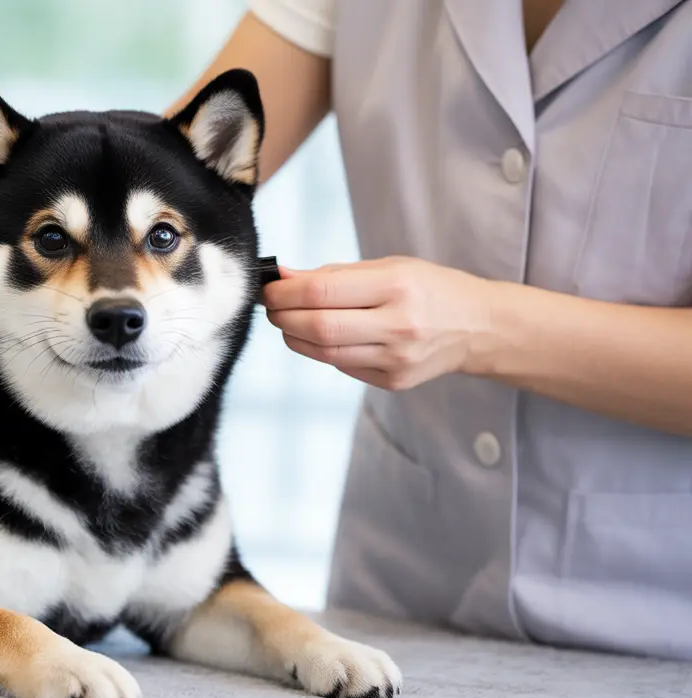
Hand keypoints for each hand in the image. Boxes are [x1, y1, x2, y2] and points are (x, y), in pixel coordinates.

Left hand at [262, 256, 493, 390]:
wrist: (478, 327)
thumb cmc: (427, 288)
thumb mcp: (387, 267)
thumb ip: (332, 274)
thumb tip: (281, 278)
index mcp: (397, 286)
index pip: (321, 292)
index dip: (284, 292)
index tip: (268, 288)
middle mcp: (399, 325)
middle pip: (318, 327)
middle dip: (282, 316)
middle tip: (272, 306)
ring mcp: (397, 359)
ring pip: (323, 352)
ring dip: (294, 336)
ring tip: (289, 321)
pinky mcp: (394, 381)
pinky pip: (341, 366)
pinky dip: (322, 351)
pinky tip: (325, 337)